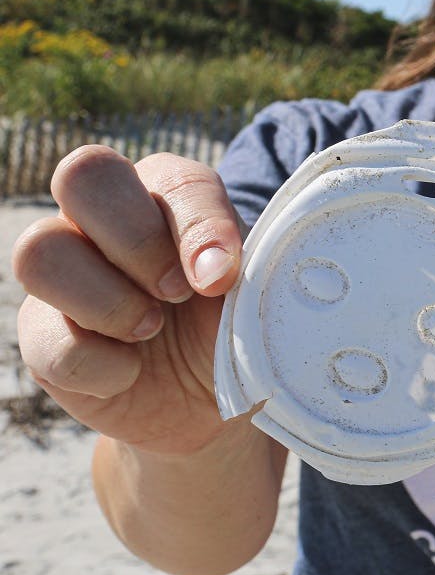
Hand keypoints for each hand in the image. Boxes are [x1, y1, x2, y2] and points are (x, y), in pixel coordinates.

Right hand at [13, 146, 246, 455]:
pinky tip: (131, 373)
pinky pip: (45, 338)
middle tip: (178, 293)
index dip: (198, 225)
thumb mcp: (257, 297)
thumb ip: (247, 269)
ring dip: (107, 300)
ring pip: (37, 250)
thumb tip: (214, 269)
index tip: (220, 280)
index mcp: (168, 195)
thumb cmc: (235, 330)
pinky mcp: (42, 337)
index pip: (174, 177)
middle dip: (137, 240)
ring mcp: (65, 274)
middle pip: (83, 175)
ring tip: (151, 329)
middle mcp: (103, 220)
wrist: (211, 399)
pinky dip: (101, 365)